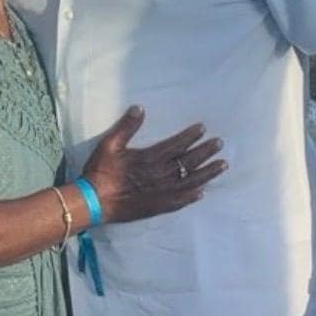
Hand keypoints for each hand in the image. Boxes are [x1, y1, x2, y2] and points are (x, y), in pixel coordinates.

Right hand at [83, 107, 226, 223]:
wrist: (94, 201)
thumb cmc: (100, 171)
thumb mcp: (109, 144)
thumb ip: (126, 127)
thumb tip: (139, 108)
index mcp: (149, 159)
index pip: (176, 146)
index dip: (190, 137)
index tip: (203, 129)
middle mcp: (160, 176)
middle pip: (188, 162)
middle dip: (205, 152)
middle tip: (220, 144)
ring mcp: (160, 193)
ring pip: (189, 182)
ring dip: (207, 173)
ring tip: (222, 166)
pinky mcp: (157, 207)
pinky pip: (179, 202)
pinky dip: (191, 197)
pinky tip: (202, 193)